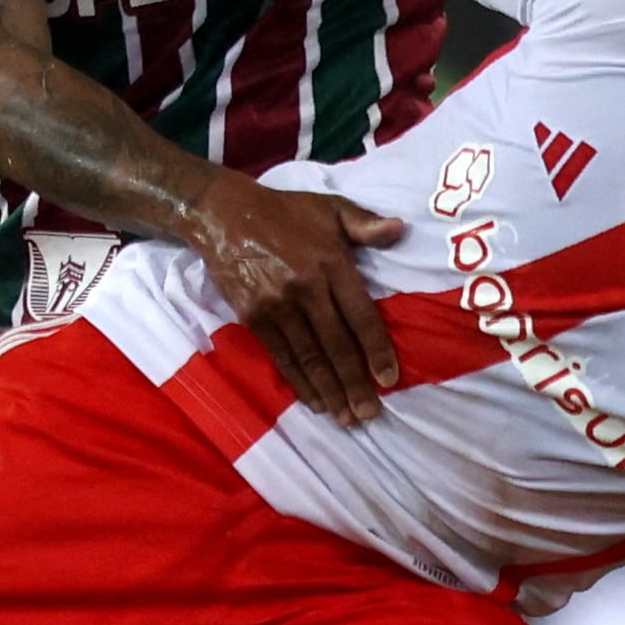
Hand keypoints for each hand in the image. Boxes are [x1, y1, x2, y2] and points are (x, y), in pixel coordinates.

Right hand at [193, 170, 403, 425]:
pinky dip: (298, 382)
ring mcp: (277, 306)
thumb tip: (400, 230)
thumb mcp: (330, 207)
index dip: (376, 350)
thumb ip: (366, 223)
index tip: (389, 379)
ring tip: (345, 417)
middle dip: (354, 384)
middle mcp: (306, 289)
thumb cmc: (286, 212)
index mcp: (331, 264)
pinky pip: (281, 356)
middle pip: (336, 345)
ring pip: (309, 357)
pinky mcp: (253, 318)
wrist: (224, 215)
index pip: (360, 316)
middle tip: (369, 414)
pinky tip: (314, 400)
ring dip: (329, 391)